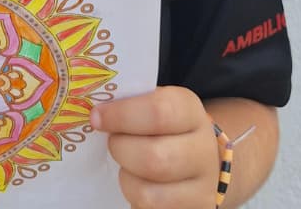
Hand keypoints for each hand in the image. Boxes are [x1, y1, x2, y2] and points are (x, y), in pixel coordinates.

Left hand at [92, 86, 220, 207]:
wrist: (198, 159)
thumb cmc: (165, 126)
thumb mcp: (154, 105)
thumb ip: (131, 104)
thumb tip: (97, 113)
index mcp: (190, 110)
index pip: (158, 111)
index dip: (121, 115)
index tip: (96, 117)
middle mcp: (204, 148)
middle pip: (153, 157)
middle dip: (120, 150)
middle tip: (112, 142)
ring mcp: (203, 186)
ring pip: (148, 192)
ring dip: (125, 178)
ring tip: (126, 165)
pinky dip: (135, 198)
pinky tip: (138, 183)